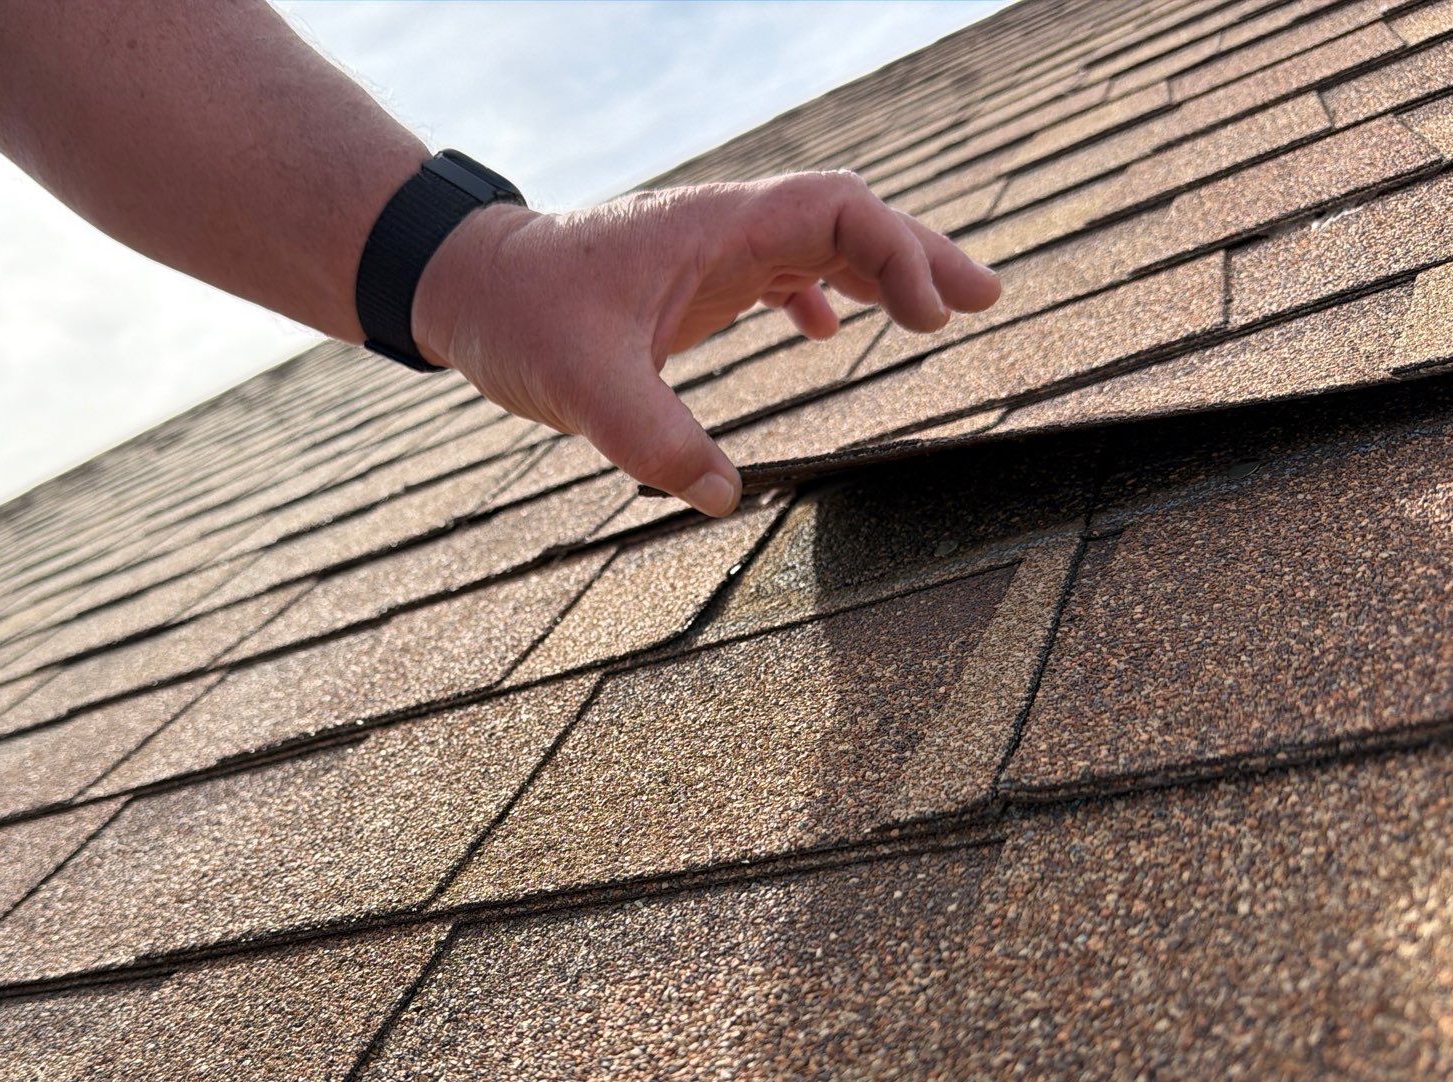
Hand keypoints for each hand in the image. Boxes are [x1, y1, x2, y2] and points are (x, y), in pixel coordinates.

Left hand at [412, 171, 1001, 516]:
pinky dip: (817, 296)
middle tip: (986, 301)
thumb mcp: (581, 385)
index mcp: (716, 232)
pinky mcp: (692, 281)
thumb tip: (725, 499)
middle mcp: (726, 232)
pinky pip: (777, 273)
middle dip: (920, 257)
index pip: (836, 212)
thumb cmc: (519, 316)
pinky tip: (828, 339)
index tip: (930, 317)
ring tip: (944, 317)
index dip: (896, 253)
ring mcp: (712, 253)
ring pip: (820, 246)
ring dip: (883, 275)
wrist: (466, 284)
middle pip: (849, 222)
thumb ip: (651, 441)